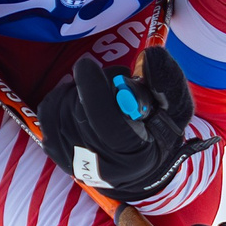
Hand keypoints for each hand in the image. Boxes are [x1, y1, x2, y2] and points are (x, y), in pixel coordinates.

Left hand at [39, 48, 198, 202]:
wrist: (137, 169)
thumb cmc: (158, 134)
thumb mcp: (176, 109)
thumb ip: (167, 82)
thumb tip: (148, 56)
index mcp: (134, 155)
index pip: (105, 120)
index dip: (92, 87)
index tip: (88, 64)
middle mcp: (100, 164)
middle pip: (80, 110)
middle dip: (93, 83)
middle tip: (115, 81)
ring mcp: (73, 161)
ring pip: (61, 107)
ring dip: (78, 89)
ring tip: (101, 94)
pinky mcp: (56, 153)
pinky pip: (48, 112)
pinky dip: (61, 96)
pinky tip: (79, 98)